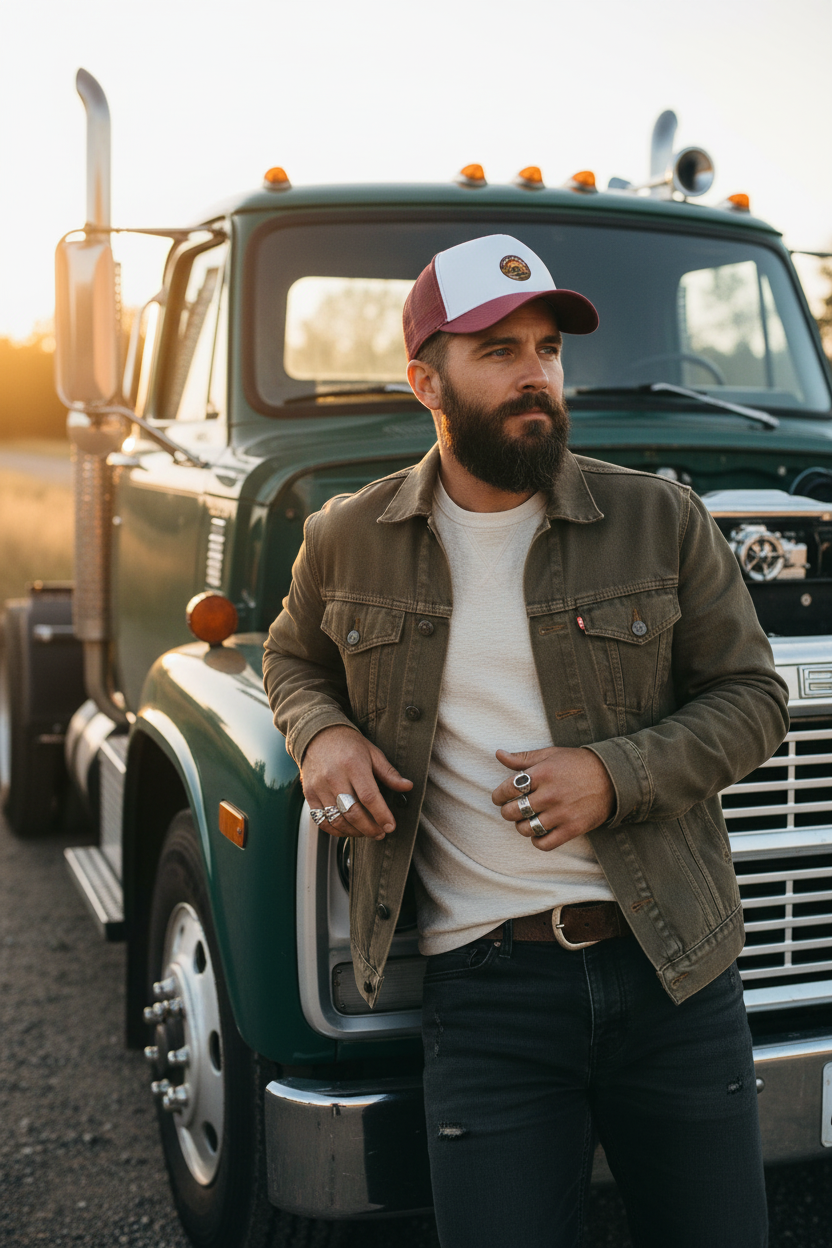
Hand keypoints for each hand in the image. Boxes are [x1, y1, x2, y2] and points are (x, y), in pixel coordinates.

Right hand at [301, 725, 412, 840]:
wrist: (318, 735)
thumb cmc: (349, 745)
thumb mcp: (373, 753)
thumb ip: (389, 773)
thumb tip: (408, 786)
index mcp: (353, 764)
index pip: (369, 797)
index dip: (381, 815)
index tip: (391, 826)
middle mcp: (333, 777)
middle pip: (353, 812)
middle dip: (370, 828)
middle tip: (381, 833)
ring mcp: (319, 787)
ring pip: (337, 820)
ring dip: (355, 832)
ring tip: (367, 832)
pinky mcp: (309, 794)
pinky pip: (321, 820)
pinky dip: (336, 831)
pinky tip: (349, 830)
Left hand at [491, 746, 614, 850]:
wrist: (613, 777)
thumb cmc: (578, 764)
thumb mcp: (550, 755)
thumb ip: (523, 758)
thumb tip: (498, 754)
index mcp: (543, 773)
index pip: (508, 788)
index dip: (498, 795)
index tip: (499, 798)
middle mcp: (550, 794)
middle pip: (513, 811)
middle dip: (507, 812)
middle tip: (512, 809)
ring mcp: (562, 813)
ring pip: (526, 829)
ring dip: (521, 826)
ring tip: (526, 820)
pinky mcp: (573, 828)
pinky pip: (544, 844)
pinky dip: (537, 841)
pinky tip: (539, 832)